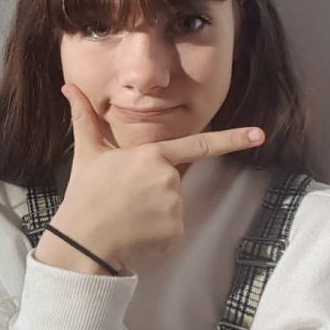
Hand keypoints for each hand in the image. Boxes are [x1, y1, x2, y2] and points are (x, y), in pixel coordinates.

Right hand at [34, 84, 263, 274]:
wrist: (82, 243)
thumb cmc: (85, 195)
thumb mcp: (87, 154)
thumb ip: (84, 118)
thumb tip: (69, 86)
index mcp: (153, 155)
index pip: (199, 144)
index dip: (233, 139)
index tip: (259, 134)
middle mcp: (169, 178)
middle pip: (173, 179)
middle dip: (152, 187)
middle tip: (123, 198)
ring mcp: (175, 207)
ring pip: (172, 205)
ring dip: (154, 210)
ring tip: (127, 216)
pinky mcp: (175, 232)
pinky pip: (172, 228)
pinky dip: (157, 232)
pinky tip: (135, 233)